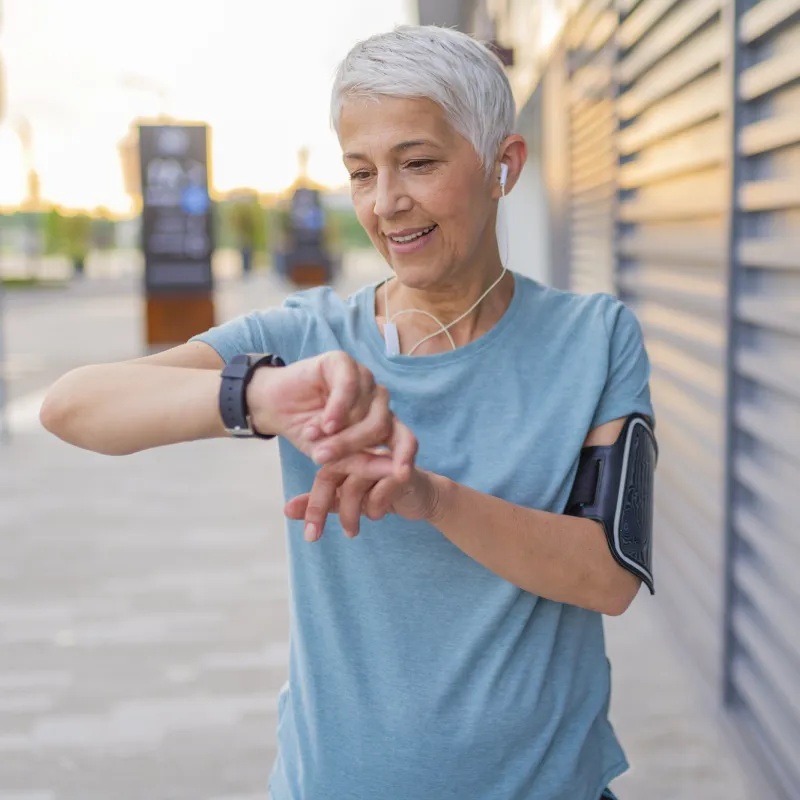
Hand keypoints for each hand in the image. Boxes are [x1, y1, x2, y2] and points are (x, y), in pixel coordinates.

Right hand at [246, 352, 413, 474]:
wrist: (274, 408)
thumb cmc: (306, 432)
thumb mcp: (331, 457)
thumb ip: (361, 463)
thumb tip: (395, 472)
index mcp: (381, 424)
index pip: (405, 438)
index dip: (406, 455)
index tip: (402, 474)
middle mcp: (376, 401)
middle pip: (381, 425)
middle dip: (352, 445)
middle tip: (322, 457)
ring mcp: (363, 380)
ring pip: (365, 408)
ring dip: (339, 430)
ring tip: (312, 438)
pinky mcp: (344, 362)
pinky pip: (350, 386)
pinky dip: (337, 408)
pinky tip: (324, 422)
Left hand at [284, 445, 441, 541]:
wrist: (420, 495)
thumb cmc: (380, 492)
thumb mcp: (347, 499)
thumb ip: (320, 502)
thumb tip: (286, 510)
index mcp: (346, 454)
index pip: (322, 474)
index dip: (311, 504)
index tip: (309, 534)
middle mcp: (361, 451)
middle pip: (332, 473)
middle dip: (320, 507)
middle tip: (313, 537)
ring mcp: (382, 458)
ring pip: (355, 482)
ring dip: (350, 512)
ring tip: (352, 532)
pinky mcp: (403, 470)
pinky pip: (382, 488)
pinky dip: (376, 506)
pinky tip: (376, 515)